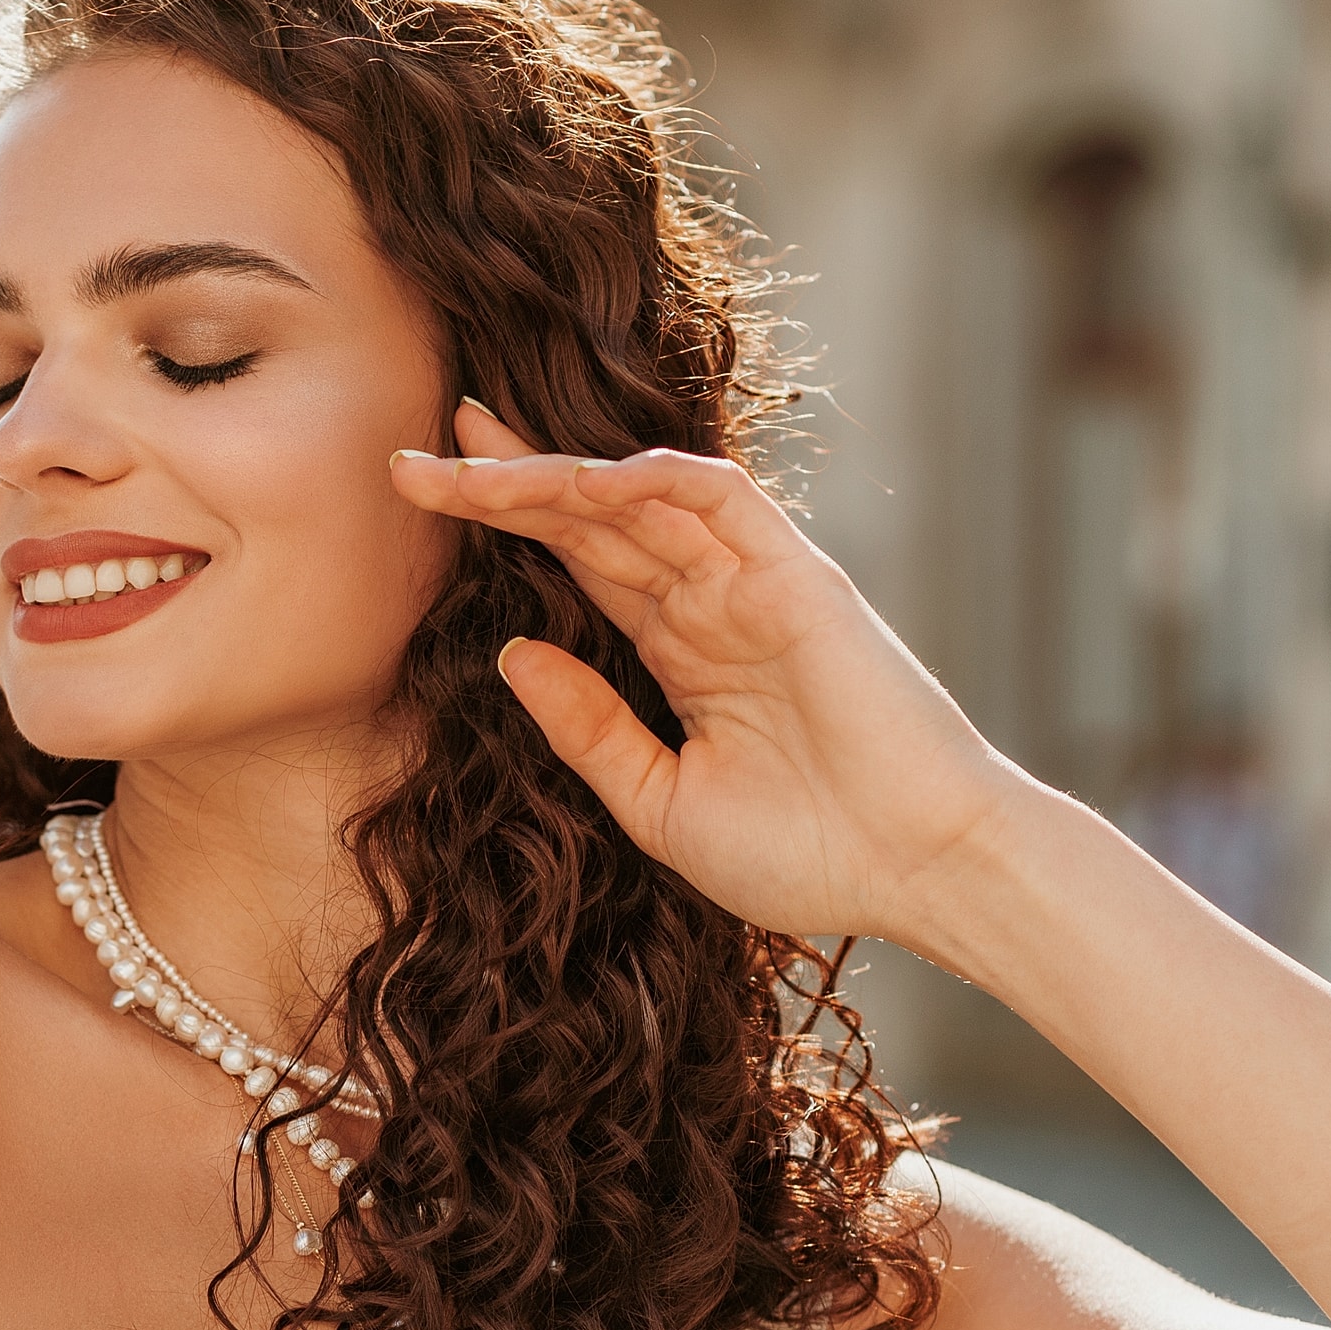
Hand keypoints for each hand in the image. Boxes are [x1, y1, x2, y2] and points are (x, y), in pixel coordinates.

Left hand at [389, 401, 1027, 942]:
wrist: (919, 874)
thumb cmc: (809, 854)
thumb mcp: (659, 803)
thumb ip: (587, 729)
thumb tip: (509, 653)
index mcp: (679, 650)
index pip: (577, 560)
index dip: (504, 523)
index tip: (423, 497)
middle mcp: (709, 603)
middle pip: (589, 516)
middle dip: (501, 479)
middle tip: (411, 454)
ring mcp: (751, 584)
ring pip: (635, 499)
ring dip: (549, 474)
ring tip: (461, 458)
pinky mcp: (797, 577)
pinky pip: (719, 500)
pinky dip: (649, 477)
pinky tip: (579, 477)